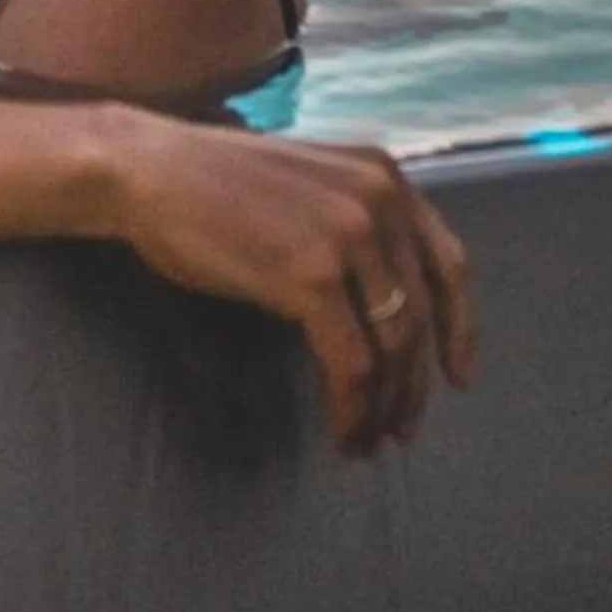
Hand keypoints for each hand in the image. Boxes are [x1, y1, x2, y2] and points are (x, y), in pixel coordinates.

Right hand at [112, 118, 475, 454]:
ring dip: (384, 406)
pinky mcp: (311, 274)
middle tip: (401, 429)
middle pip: (420, 314)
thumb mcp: (308, 187)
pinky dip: (352, 409)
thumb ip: (354, 224)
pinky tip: (343, 431)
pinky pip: (352, 363)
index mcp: (383, 175)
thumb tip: (383, 302)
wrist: (151, 171)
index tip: (456, 377)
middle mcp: (379, 199)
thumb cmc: (213, 183)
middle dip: (414, 384)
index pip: (448, 262)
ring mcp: (348, 235)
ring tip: (367, 440)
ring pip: (392, 346)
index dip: (460, 328)